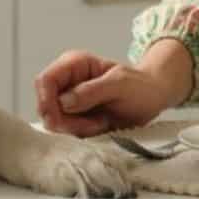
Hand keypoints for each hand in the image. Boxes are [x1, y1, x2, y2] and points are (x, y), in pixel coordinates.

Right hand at [34, 49, 180, 137]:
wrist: (153, 98)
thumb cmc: (140, 86)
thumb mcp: (120, 85)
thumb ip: (91, 91)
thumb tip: (64, 101)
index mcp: (74, 64)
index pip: (45, 80)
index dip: (46, 101)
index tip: (60, 119)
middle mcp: (67, 81)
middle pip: (46, 105)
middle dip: (66, 120)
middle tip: (94, 123)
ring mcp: (69, 100)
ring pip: (55, 122)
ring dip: (77, 128)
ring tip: (102, 122)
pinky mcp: (74, 117)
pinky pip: (67, 131)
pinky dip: (81, 134)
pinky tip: (100, 126)